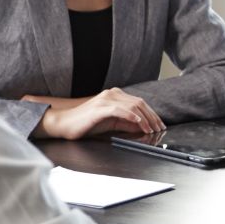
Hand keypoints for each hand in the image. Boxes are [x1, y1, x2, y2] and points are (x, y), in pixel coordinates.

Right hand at [26, 87, 165, 139]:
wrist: (64, 124)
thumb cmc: (86, 124)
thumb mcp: (111, 123)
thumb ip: (126, 123)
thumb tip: (143, 127)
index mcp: (115, 96)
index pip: (140, 103)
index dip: (152, 114)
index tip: (160, 125)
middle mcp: (112, 94)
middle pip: (139, 103)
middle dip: (152, 117)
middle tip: (160, 129)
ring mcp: (106, 99)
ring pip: (132, 106)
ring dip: (145, 119)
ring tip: (151, 129)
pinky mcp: (100, 108)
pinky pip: (120, 110)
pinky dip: (131, 116)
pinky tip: (138, 123)